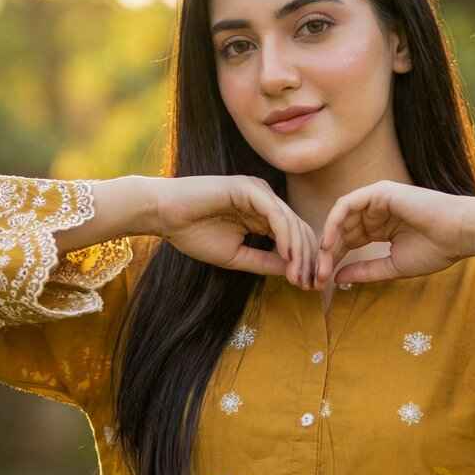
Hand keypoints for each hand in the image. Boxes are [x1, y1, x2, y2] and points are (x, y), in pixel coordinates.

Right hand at [156, 174, 318, 287]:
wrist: (163, 215)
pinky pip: (276, 214)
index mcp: (263, 214)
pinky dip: (285, 235)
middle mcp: (266, 200)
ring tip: (300, 276)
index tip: (308, 286)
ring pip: (291, 222)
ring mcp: (259, 191)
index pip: (294, 236)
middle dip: (308, 259)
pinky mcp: (249, 188)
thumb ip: (265, 261)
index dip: (304, 261)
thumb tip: (293, 272)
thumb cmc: (194, 234)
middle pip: (299, 229)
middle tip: (311, 284)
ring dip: (299, 252)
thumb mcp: (237, 256)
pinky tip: (288, 256)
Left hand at [314, 180, 472, 287]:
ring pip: (340, 218)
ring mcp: (376, 200)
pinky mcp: (378, 191)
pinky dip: (334, 223)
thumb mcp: (392, 266)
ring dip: (328, 241)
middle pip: (341, 231)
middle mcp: (376, 212)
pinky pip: (346, 205)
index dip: (335, 261)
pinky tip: (329, 243)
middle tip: (317, 276)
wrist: (459, 234)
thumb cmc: (435, 250)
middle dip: (328, 254)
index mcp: (381, 228)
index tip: (324, 282)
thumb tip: (336, 278)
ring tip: (322, 263)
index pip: (349, 242)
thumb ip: (365, 270)